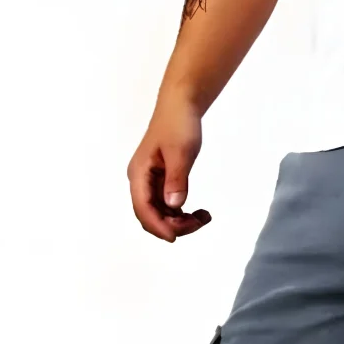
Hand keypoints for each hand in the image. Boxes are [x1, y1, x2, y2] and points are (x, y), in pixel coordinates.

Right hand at [127, 93, 212, 241]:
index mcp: (139, 173)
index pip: (143, 208)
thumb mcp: (180, 152)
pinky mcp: (161, 183)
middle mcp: (141, 181)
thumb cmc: (179, 124)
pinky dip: (182, 214)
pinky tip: (199, 212)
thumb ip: (176, 180)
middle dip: (173, 225)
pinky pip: (168, 207)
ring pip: (161, 215)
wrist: (181, 106)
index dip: (158, 226)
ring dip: (181, 222)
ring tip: (204, 216)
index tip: (175, 237)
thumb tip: (173, 205)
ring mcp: (150, 183)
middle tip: (200, 220)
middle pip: (151, 216)